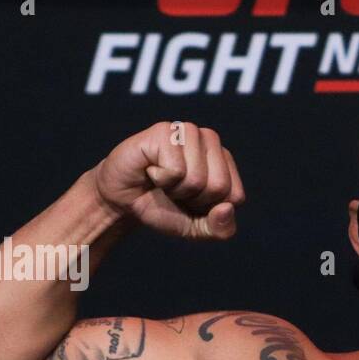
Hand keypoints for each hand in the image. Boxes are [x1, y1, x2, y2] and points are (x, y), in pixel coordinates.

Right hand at [93, 121, 245, 239]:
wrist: (123, 201)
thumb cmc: (162, 208)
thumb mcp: (197, 228)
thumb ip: (220, 229)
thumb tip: (226, 208)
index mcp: (225, 161)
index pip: (235, 197)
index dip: (209, 209)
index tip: (191, 201)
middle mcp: (210, 140)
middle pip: (219, 187)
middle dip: (193, 199)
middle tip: (174, 190)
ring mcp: (188, 131)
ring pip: (197, 178)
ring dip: (175, 189)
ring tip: (162, 179)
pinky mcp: (166, 131)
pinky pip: (176, 170)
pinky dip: (160, 179)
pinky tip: (151, 169)